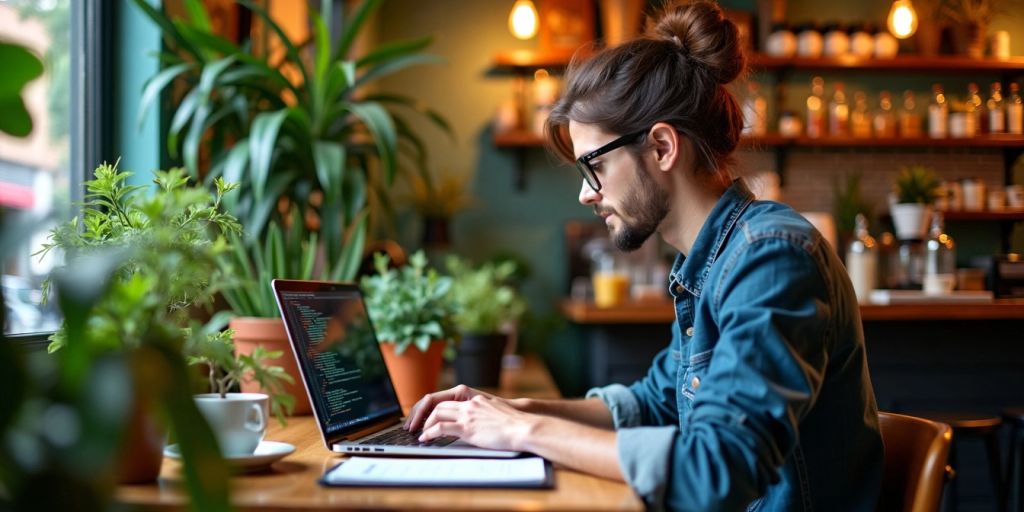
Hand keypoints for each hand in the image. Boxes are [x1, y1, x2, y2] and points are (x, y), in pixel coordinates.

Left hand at [418, 394, 534, 451]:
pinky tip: (425, 439)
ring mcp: (467, 415)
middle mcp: (470, 404)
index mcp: (476, 401)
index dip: (436, 409)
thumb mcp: (497, 415)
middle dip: (425, 414)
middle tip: (418, 424)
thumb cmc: (515, 426)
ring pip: (437, 413)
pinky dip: (429, 433)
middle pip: (439, 404)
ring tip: (420, 433)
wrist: (522, 428)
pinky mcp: (467, 427)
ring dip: (425, 424)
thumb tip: (479, 426)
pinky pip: (441, 428)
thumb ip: (484, 416)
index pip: (450, 401)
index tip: (428, 417)